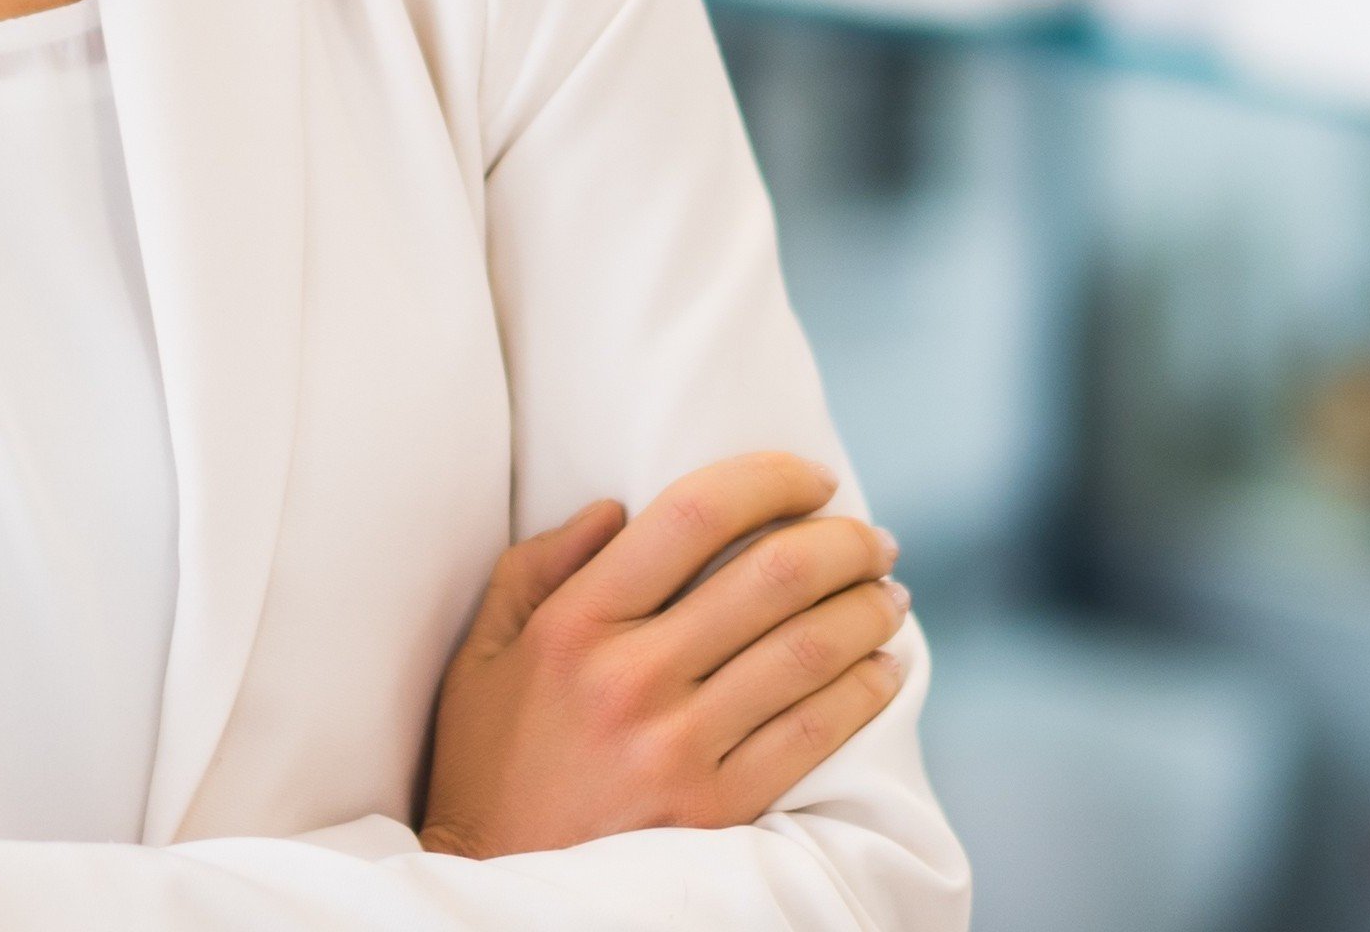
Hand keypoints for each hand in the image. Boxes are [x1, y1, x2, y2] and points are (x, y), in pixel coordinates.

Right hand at [418, 449, 910, 858]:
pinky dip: (864, 691)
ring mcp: (677, 749)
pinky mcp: (715, 811)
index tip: (811, 479)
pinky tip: (882, 669)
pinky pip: (814, 735)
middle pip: (773, 576)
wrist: (502, 890)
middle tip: (872, 539)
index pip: (694, 513)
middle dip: (845, 543)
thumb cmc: (491, 763)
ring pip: (808, 651)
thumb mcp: (482, 653)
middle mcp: (631, 678)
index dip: (771, 479)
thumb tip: (614, 507)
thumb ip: (536, 566)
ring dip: (868, 610)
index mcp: (576, 624)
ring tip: (887, 596)